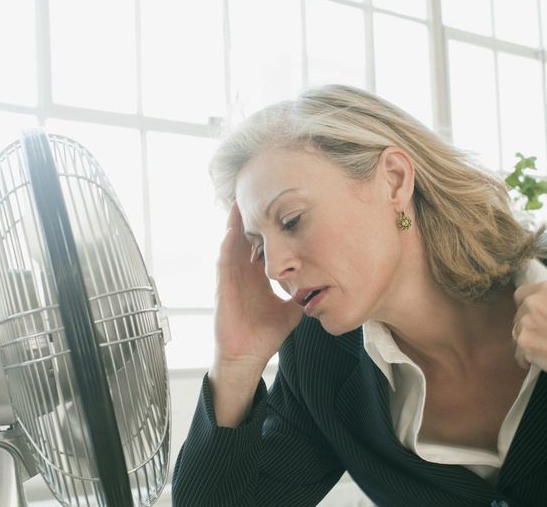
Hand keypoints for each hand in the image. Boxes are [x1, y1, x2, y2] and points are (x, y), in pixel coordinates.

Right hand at [213, 203, 303, 369]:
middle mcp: (243, 273)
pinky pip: (223, 261)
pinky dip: (227, 245)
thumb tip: (324, 287)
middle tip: (255, 190)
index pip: (262, 245)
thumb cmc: (265, 335)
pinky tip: (231, 230)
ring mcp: (231, 279)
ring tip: (239, 200)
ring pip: (232, 244)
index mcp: (257, 277)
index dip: (268, 228)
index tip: (277, 207)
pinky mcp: (222, 288)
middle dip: (250, 217)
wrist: (247, 356)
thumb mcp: (291, 311)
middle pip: (245, 238)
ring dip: (235, 224)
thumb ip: (303, 296)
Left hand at [511, 281, 546, 395]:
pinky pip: (518, 354)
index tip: (535, 317)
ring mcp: (526, 322)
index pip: (521, 294)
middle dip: (528, 326)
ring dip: (527, 343)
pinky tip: (545, 359)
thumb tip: (532, 305)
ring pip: (516, 335)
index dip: (526, 307)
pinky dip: (527, 359)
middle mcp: (533, 302)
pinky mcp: (524, 343)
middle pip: (517, 315)